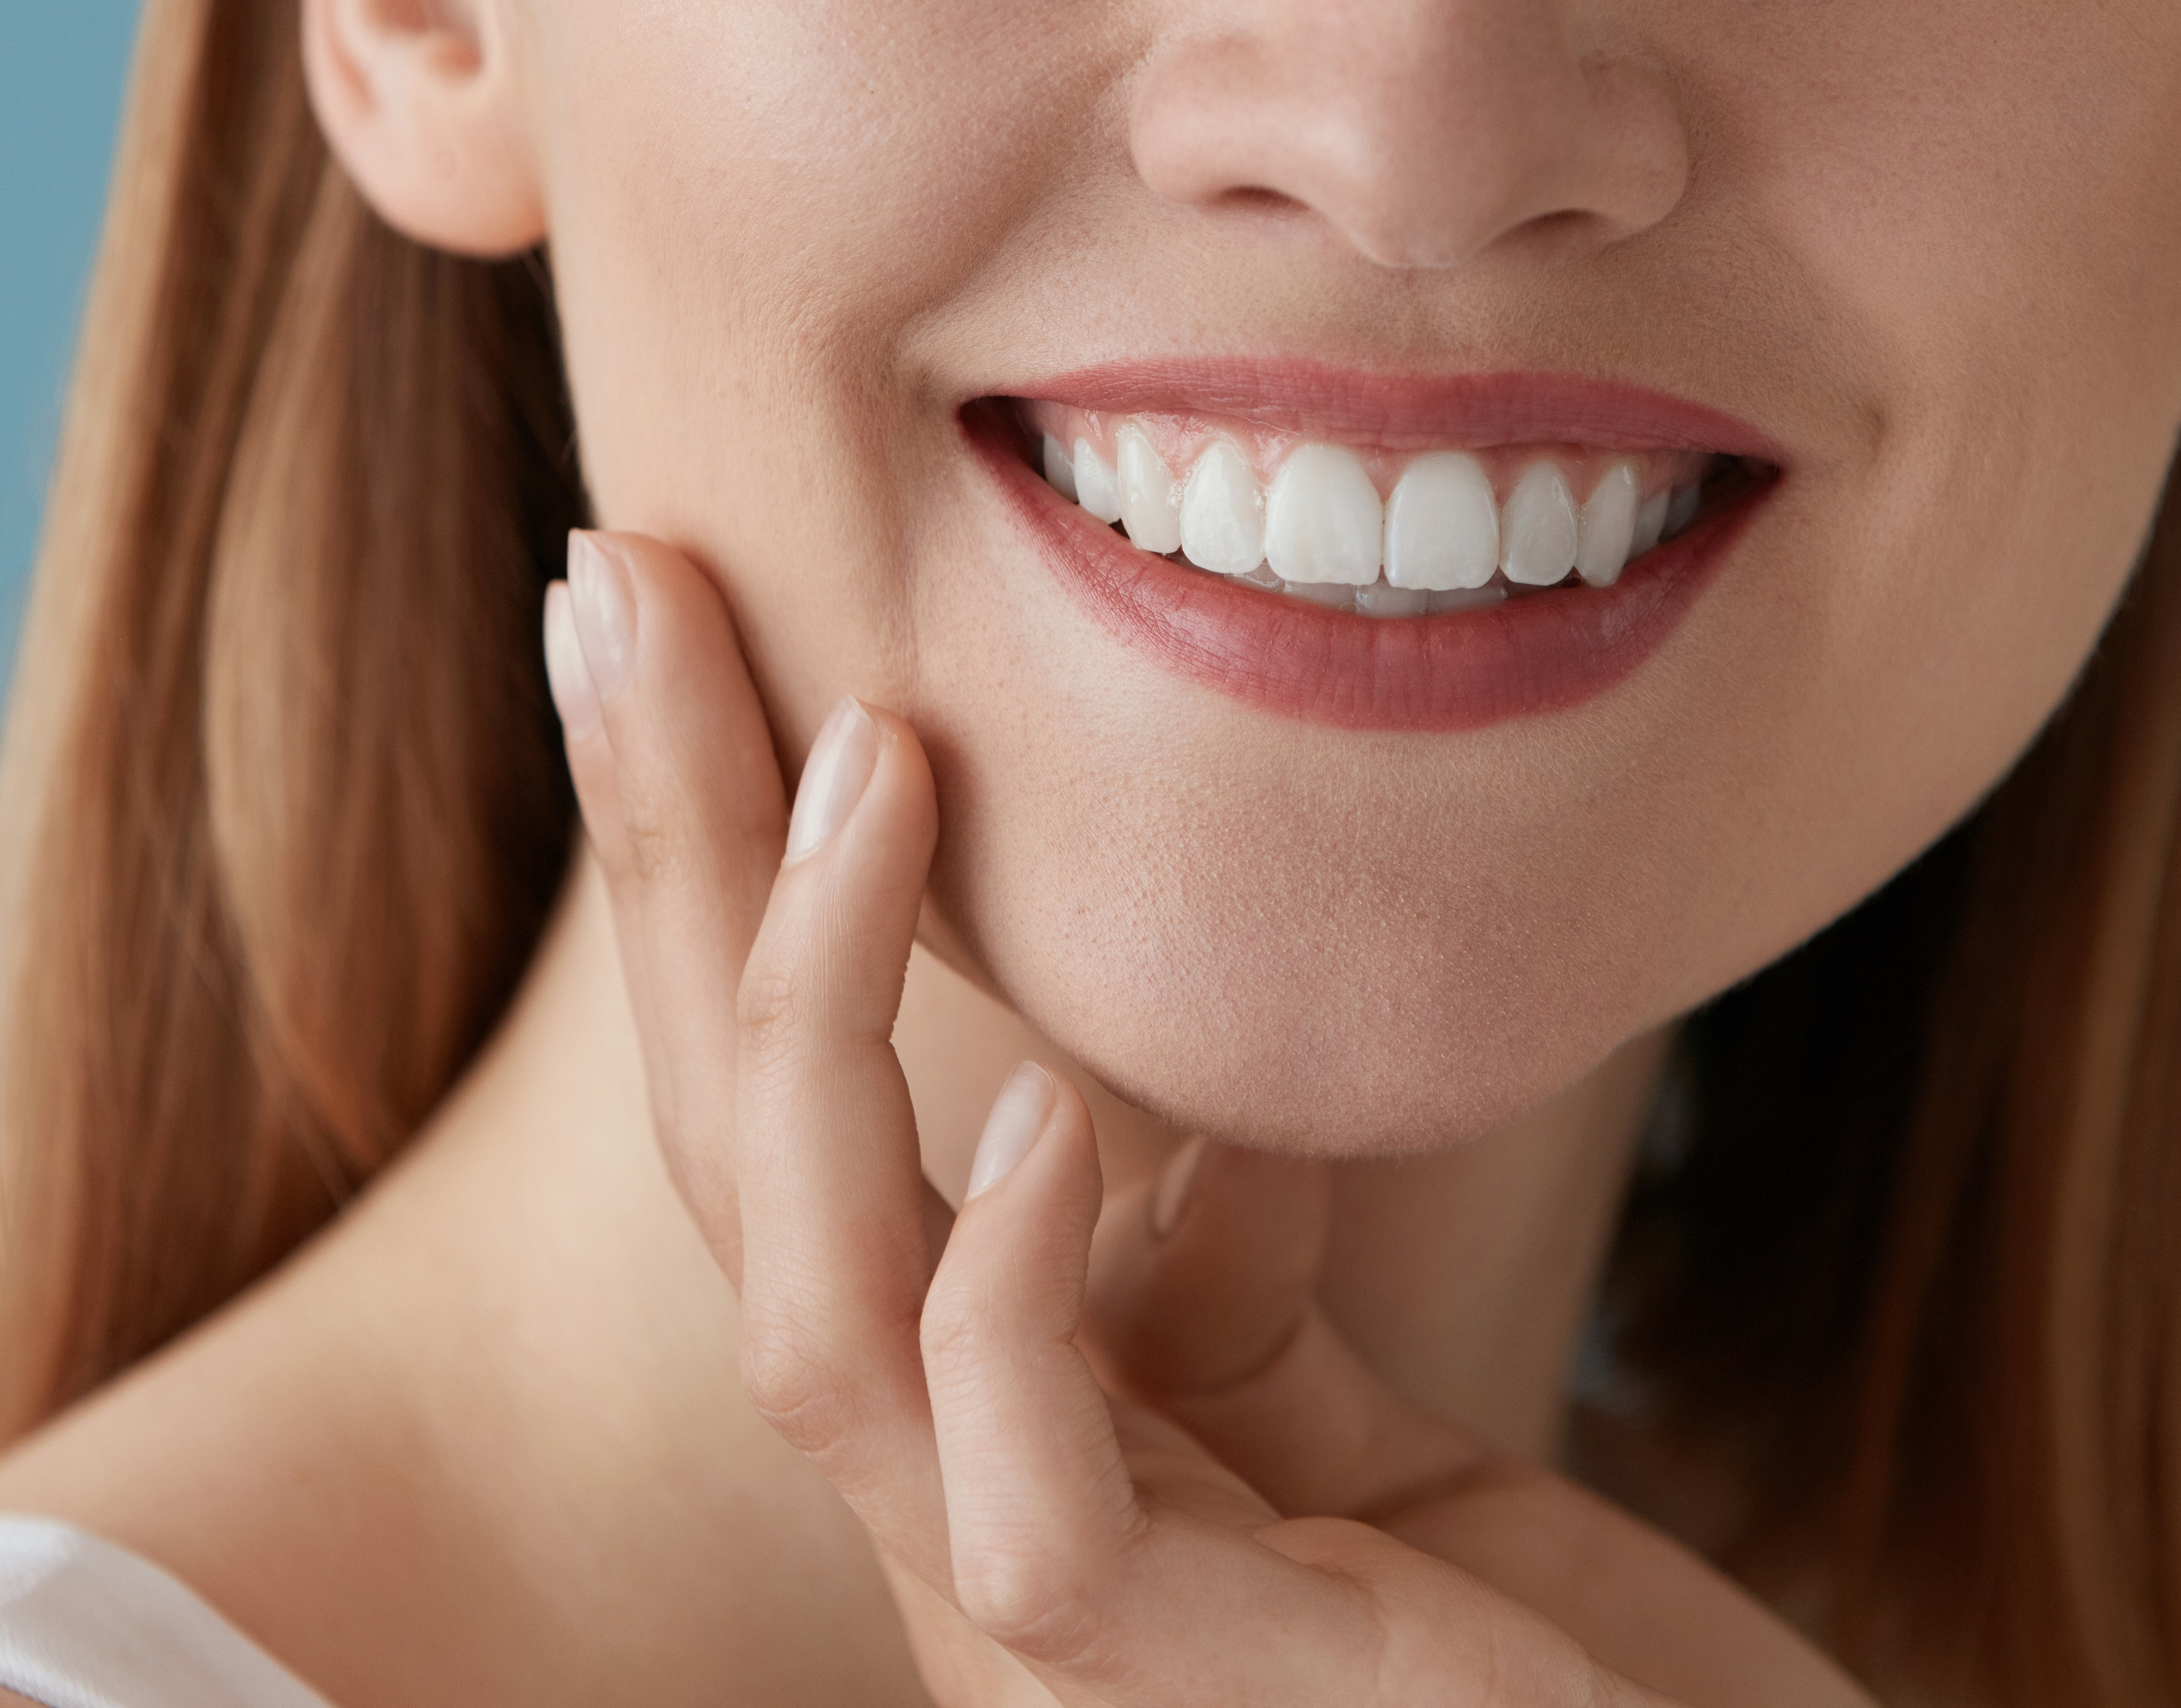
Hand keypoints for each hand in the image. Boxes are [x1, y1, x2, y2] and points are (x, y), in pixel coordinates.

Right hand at [542, 530, 1871, 1707]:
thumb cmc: (1551, 1694)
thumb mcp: (1349, 1442)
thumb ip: (1219, 1286)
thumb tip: (1139, 1093)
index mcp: (985, 1446)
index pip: (782, 1123)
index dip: (702, 873)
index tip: (669, 605)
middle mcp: (959, 1534)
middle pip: (736, 1174)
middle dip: (668, 873)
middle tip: (629, 583)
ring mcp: (1046, 1646)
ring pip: (812, 1328)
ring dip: (813, 1026)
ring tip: (866, 766)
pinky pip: (1025, 1514)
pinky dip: (1011, 1301)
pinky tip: (1049, 1116)